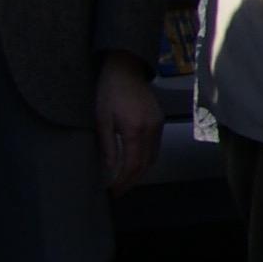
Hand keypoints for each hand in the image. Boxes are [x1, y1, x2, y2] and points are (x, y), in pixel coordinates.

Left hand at [96, 54, 159, 191]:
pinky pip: (155, 146)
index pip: (133, 164)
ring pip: (153, 157)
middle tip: (118, 191)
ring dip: (140, 171)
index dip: (123, 181)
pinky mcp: (159, 120)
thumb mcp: (102, 120)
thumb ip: (108, 146)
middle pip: (146, 164)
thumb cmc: (108, 93)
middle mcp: (152, 129)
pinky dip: (146, 159)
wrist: (125, 70)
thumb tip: (110, 170)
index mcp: (136, 129)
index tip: (113, 191)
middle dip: (132, 180)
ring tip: (125, 180)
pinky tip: (134, 162)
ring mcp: (158, 124)